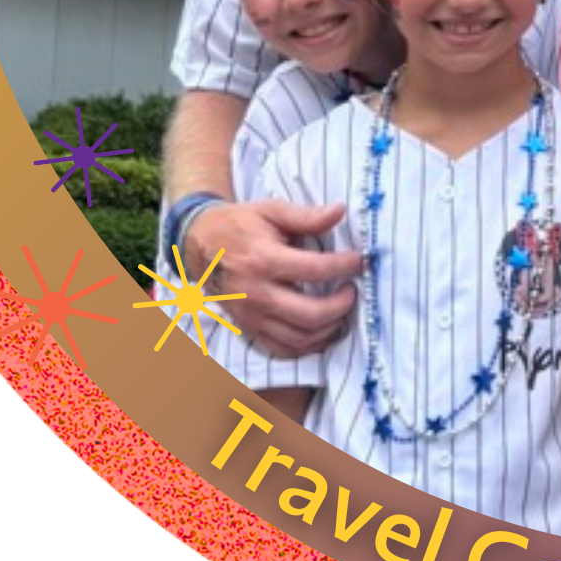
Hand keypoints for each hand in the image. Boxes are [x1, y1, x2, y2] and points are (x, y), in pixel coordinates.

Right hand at [184, 199, 360, 357]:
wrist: (200, 246)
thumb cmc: (240, 224)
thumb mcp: (272, 210)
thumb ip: (307, 215)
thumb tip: (340, 211)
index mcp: (264, 259)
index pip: (316, 270)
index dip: (346, 266)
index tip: (360, 261)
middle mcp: (257, 293)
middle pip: (310, 314)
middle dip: (342, 305)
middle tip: (353, 289)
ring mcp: (252, 316)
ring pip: (300, 338)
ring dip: (330, 327)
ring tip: (342, 307)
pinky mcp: (249, 329)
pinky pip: (283, 350)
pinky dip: (308, 345)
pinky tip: (322, 328)